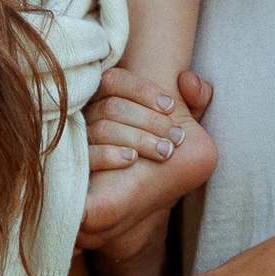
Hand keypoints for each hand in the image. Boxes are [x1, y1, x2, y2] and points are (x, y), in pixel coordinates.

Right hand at [84, 61, 207, 174]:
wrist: (144, 196)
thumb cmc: (162, 149)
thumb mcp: (186, 123)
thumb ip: (195, 97)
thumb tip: (188, 79)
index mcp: (108, 98)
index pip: (116, 80)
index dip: (143, 90)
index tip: (172, 106)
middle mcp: (88, 115)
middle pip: (112, 106)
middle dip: (150, 120)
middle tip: (177, 138)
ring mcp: (80, 141)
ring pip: (103, 129)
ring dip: (139, 139)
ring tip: (165, 152)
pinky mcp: (79, 167)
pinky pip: (87, 156)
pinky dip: (110, 155)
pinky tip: (132, 160)